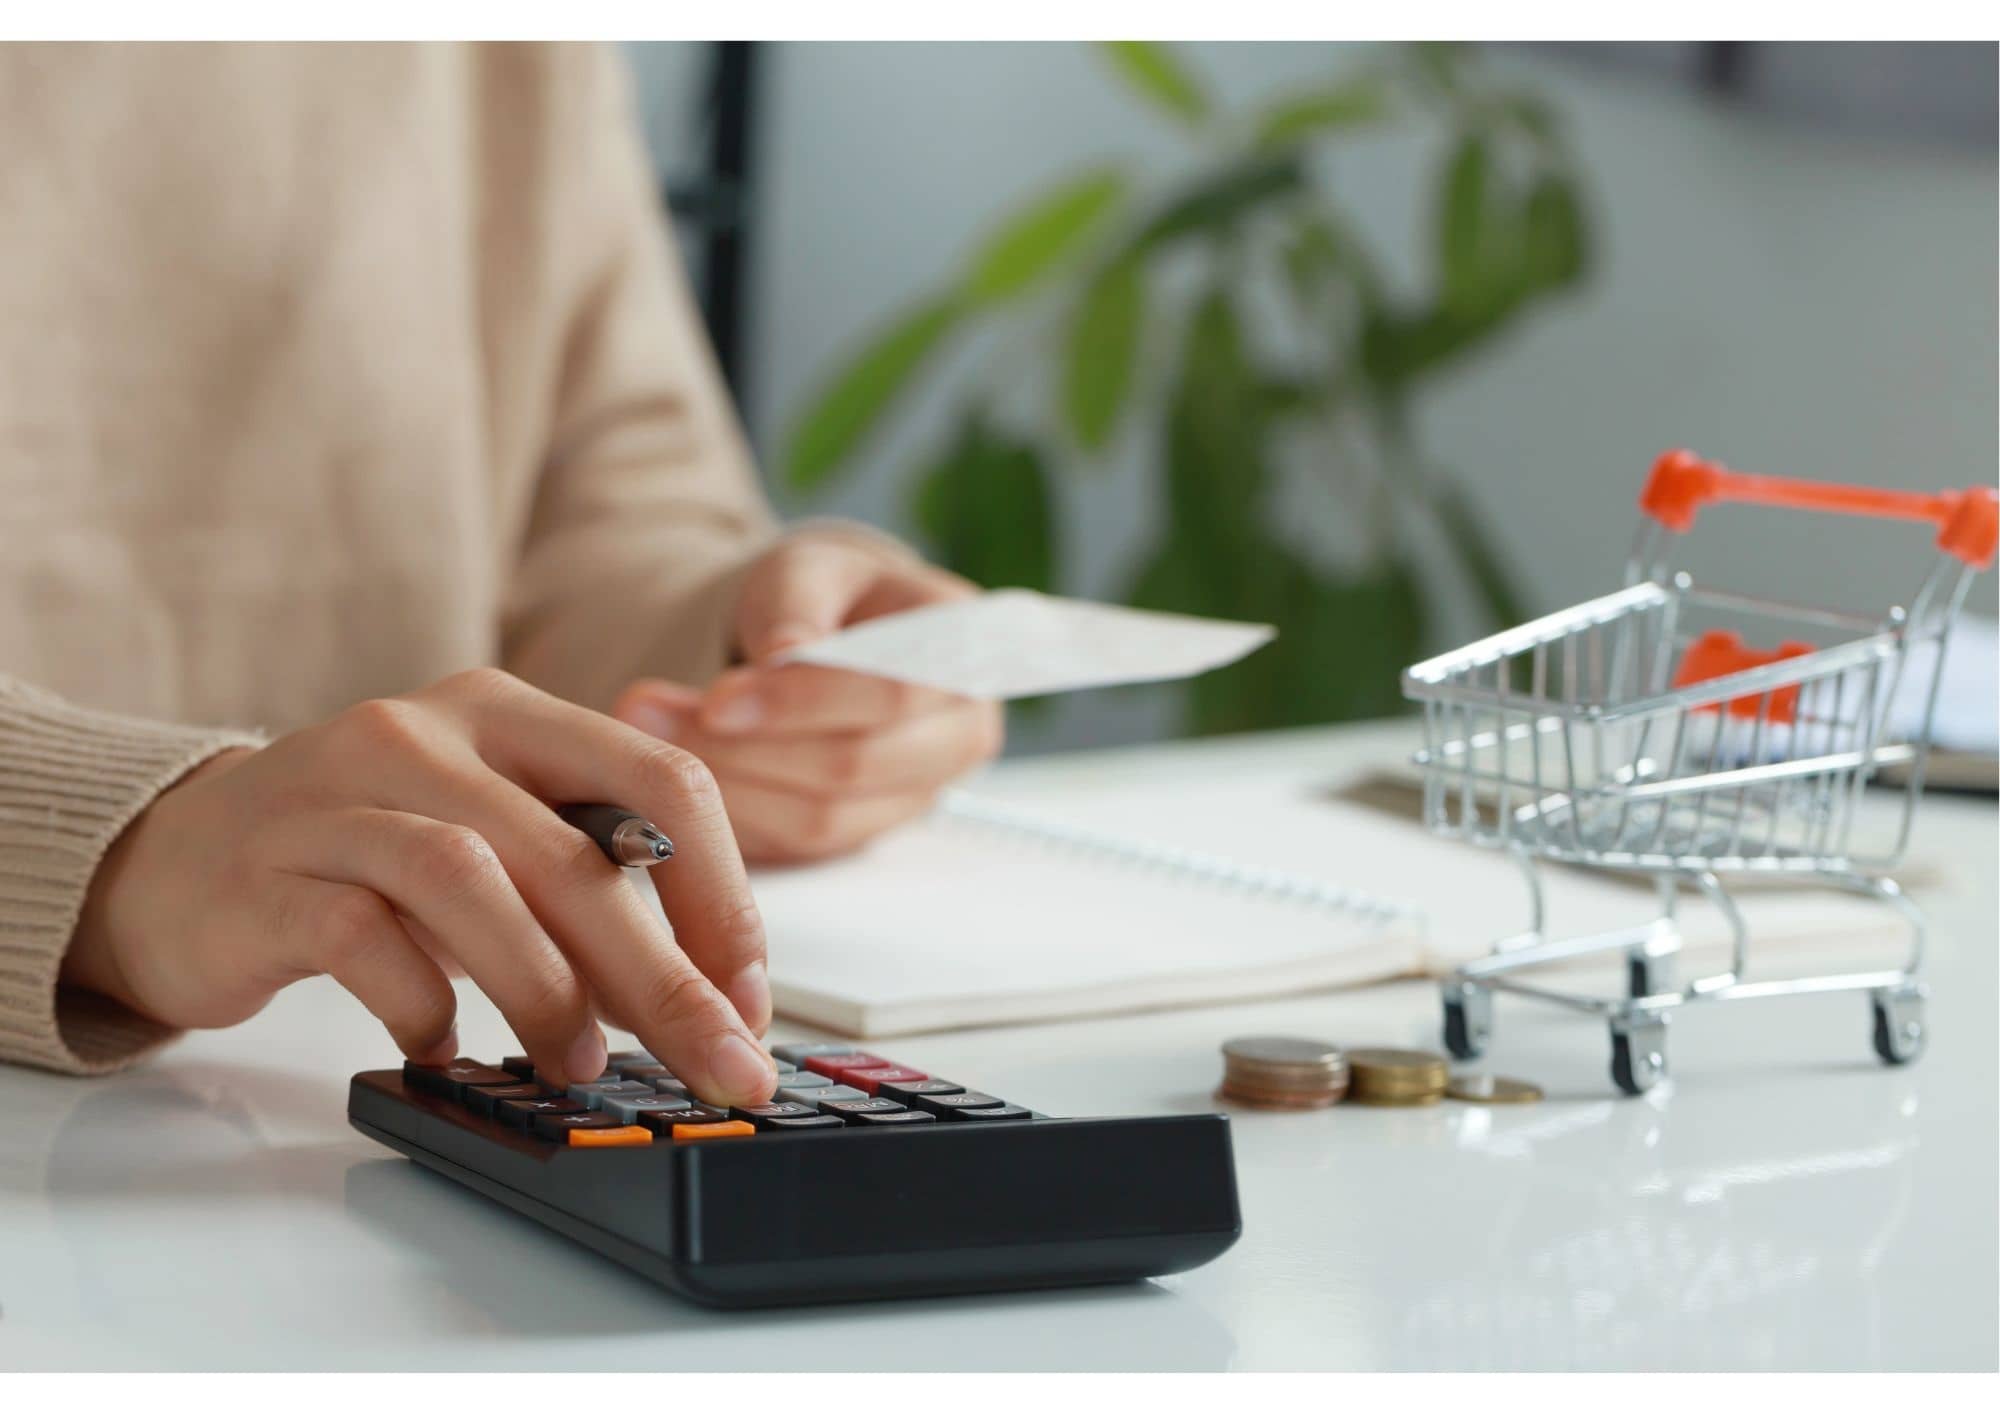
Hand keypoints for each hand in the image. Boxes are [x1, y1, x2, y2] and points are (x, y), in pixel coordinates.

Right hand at [62, 669, 777, 1103]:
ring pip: (472, 879)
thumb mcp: (493, 838)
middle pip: (576, 851)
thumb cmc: (367, 857)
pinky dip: (421, 1002)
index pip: (660, 781)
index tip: (749, 996)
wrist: (175, 860)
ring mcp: (339, 795)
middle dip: (664, 975)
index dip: (723, 895)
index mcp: (510, 712)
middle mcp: (427, 732)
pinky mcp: (267, 873)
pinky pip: (361, 937)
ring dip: (546, 987)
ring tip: (578, 1063)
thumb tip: (707, 995)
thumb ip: (589, 885)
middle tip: (714, 1063)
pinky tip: (444, 1047)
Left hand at [613, 532, 1003, 863]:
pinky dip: (727, 818)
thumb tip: (785, 657)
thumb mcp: (806, 569)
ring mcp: (914, 794)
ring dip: (723, 786)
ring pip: (820, 818)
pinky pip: (794, 846)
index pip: (893, 693)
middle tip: (646, 713)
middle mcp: (959, 734)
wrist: (815, 638)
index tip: (716, 698)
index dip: (802, 703)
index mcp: (967, 655)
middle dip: (744, 747)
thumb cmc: (822, 595)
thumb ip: (797, 604)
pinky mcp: (863, 834)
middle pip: (853, 765)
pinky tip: (669, 779)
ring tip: (645, 734)